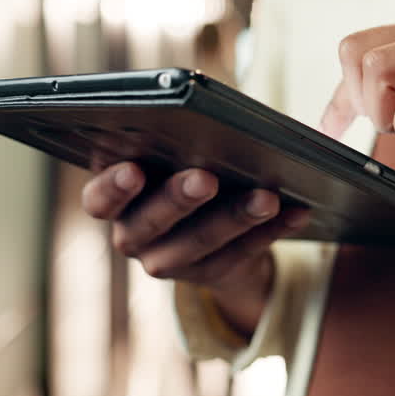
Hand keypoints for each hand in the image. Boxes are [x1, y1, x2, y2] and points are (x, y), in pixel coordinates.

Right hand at [81, 162, 309, 334]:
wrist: (208, 229)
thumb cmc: (183, 172)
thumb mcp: (170, 159)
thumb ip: (173, 145)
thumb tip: (201, 120)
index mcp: (116, 201)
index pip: (99, 200)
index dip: (112, 188)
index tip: (134, 170)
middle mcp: (134, 236)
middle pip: (151, 223)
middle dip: (179, 199)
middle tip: (206, 178)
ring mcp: (170, 262)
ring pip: (201, 242)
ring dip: (236, 217)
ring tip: (266, 197)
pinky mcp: (210, 275)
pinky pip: (242, 254)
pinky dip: (271, 231)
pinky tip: (295, 212)